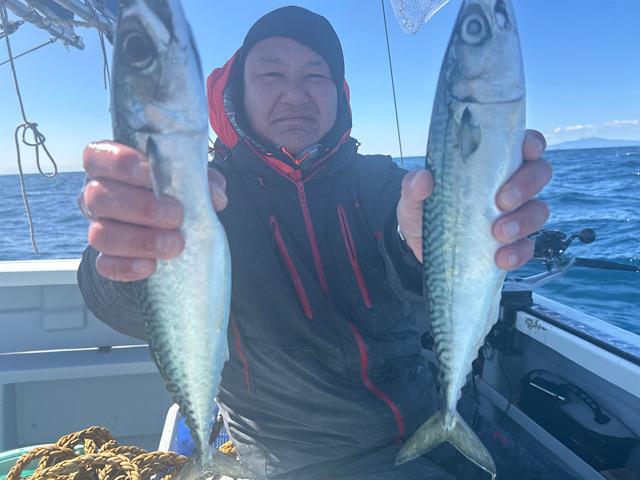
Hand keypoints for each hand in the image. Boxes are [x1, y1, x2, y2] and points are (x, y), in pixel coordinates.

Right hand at [78, 141, 227, 281]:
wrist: (173, 221)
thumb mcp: (191, 176)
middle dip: (141, 207)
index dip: (119, 162)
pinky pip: (105, 266)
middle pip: (98, 197)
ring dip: (140, 240)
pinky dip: (127, 267)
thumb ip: (203, 180)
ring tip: (176, 244)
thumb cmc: (176, 189)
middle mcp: (95, 194)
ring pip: (100, 234)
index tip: (151, 174)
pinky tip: (151, 266)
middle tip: (176, 215)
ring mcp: (98, 226)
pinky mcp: (105, 257)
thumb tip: (215, 197)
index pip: (97, 156)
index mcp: (110, 165)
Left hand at [397, 129, 551, 269]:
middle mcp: (510, 185)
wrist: (422, 247)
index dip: (532, 143)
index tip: (526, 150)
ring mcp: (516, 215)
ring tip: (499, 233)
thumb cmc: (425, 211)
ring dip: (523, 221)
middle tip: (502, 201)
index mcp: (491, 164)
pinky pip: (528, 247)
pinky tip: (500, 258)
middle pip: (539, 173)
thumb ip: (414, 187)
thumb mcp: (413, 199)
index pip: (523, 144)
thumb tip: (422, 179)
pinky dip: (518, 253)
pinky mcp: (514, 244)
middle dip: (526, 185)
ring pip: (539, 211)